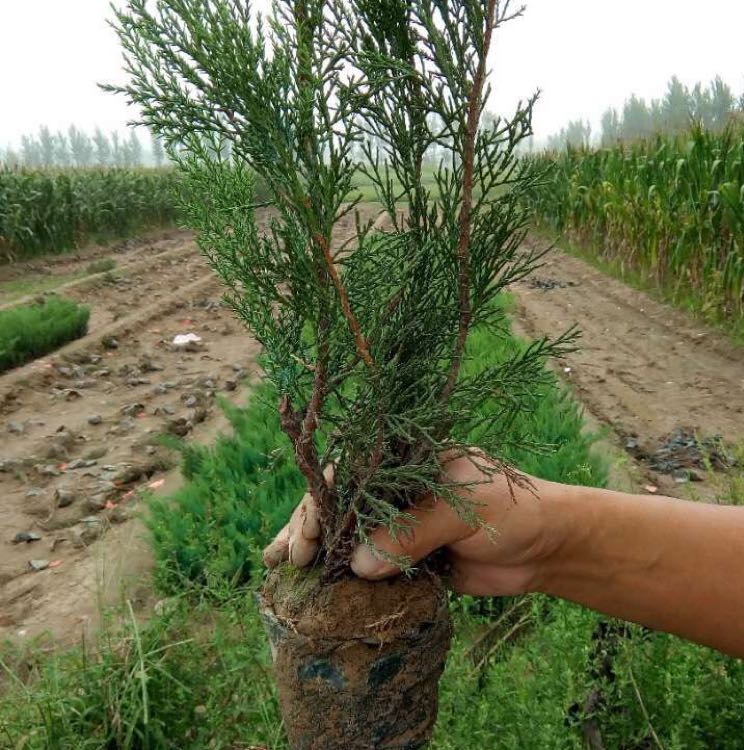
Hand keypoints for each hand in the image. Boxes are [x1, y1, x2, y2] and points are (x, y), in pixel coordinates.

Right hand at [263, 451, 551, 596]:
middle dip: (308, 525)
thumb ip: (412, 532)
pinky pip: (368, 565)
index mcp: (407, 459)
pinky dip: (342, 576)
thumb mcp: (463, 510)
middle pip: (340, 502)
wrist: (549, 547)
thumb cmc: (514, 510)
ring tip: (280, 569)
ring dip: (314, 549)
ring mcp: (400, 523)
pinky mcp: (408, 556)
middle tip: (288, 557)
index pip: (352, 471)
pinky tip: (315, 587)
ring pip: (347, 533)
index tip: (308, 531)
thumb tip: (357, 564)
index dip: (323, 498)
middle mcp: (397, 488)